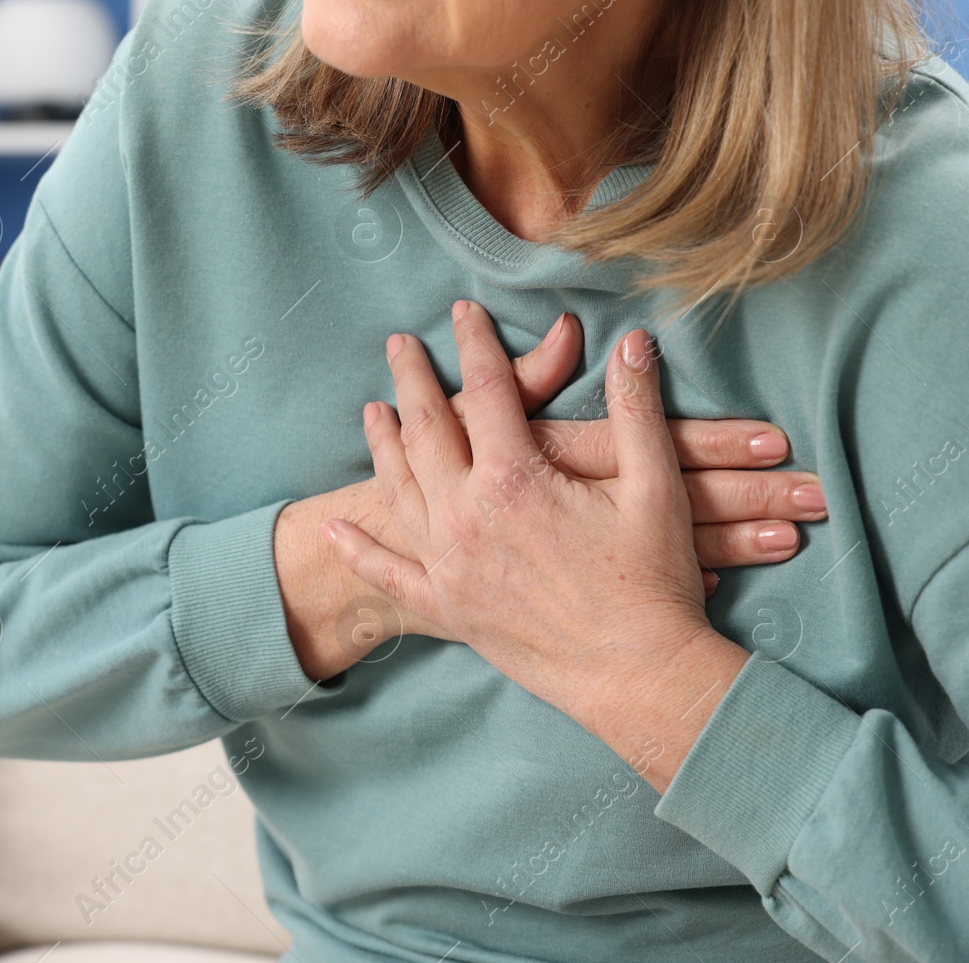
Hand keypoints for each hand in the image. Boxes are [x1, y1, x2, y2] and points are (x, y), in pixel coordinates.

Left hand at [275, 312, 823, 682]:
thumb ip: (638, 408)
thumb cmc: (653, 584)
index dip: (475, 344)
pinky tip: (333, 530)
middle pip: (426, 430)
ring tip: (373, 412)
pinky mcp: (446, 608)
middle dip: (412, 380)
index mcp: (512, 478)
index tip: (463, 312)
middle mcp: (465, 515)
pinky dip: (358, 550)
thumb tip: (633, 342)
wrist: (639, 679)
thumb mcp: (657, 488)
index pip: (487, 389)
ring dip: (382, 445)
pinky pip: (388, 573)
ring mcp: (448, 564)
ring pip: (399, 489)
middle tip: (399, 345)